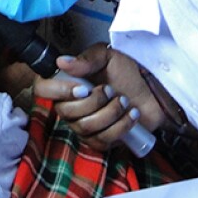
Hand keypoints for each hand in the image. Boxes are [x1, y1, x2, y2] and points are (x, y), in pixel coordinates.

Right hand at [32, 43, 167, 151]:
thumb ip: (86, 59)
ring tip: (123, 101)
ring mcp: (86, 125)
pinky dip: (120, 127)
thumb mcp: (108, 56)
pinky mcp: (103, 140)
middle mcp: (71, 105)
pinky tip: (131, 114)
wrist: (154, 89)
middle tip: (111, 90)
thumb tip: (62, 61)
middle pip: (67, 113)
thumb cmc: (128, 71)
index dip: (58, 92)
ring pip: (86, 128)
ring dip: (110, 113)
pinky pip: (102, 141)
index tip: (82, 88)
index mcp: (67, 83)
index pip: (43, 89)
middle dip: (94, 102)